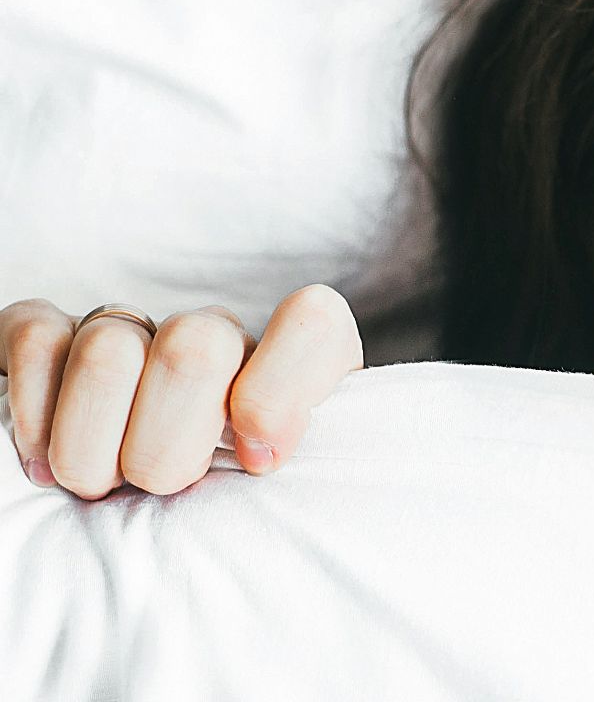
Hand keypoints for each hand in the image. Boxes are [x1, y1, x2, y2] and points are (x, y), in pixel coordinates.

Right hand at [1, 284, 363, 498]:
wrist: (135, 511)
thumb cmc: (227, 514)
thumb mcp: (282, 505)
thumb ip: (294, 478)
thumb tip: (262, 457)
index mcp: (291, 369)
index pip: (313, 324)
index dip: (280, 392)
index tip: (257, 462)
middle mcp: (216, 336)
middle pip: (196, 349)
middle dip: (166, 448)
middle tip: (160, 489)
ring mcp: (135, 330)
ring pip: (109, 351)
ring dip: (93, 448)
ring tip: (100, 486)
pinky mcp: (53, 335)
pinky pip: (36, 342)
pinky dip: (35, 417)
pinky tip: (45, 463)